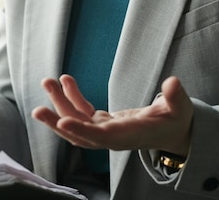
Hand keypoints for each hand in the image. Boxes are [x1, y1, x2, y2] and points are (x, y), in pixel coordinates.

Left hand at [32, 75, 193, 156]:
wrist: (173, 131)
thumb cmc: (176, 119)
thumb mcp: (180, 108)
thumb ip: (176, 97)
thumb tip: (174, 83)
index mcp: (128, 136)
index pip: (101, 136)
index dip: (81, 130)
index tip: (62, 121)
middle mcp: (111, 137)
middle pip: (79, 133)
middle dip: (57, 121)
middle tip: (37, 110)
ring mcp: (104, 131)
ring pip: (76, 122)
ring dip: (59, 104)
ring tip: (48, 82)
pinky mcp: (102, 123)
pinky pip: (82, 112)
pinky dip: (71, 97)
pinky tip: (65, 80)